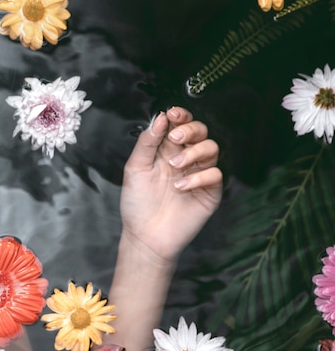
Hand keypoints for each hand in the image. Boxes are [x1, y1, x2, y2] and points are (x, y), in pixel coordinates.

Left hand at [120, 107, 222, 264]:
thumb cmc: (137, 204)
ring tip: (175, 166)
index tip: (172, 114)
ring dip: (194, 152)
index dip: (181, 115)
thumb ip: (147, 142)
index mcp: (167, 151)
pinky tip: (181, 187)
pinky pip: (215, 174)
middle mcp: (185, 160)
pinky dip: (199, 177)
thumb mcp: (135, 168)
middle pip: (201, 132)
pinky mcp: (209, 193)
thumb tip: (160, 117)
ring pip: (212, 148)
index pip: (181, 125)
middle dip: (190, 129)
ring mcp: (199, 175)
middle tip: (175, 138)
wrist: (145, 236)